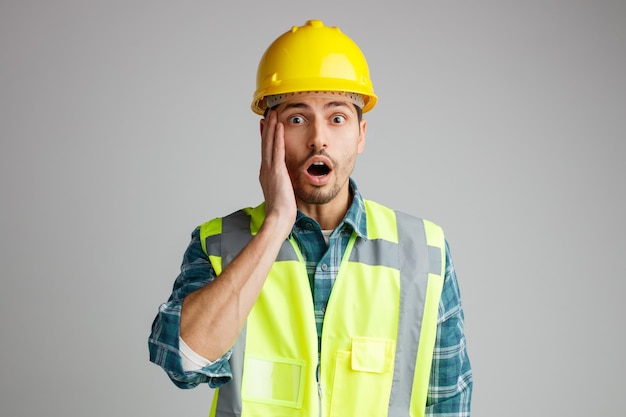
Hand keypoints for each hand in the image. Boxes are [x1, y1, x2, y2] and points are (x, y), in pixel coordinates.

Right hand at [259, 110, 296, 237]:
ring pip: (269, 143)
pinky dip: (277, 137)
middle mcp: (265, 169)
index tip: (265, 126)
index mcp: (266, 174)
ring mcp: (270, 169)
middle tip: (267, 114)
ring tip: (272, 114)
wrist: (279, 218)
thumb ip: (284, 183)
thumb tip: (287, 180)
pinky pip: (277, 149)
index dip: (265, 138)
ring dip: (271, 127)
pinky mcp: (277, 170)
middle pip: (265, 144)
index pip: (266, 151)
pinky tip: (279, 125)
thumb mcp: (282, 192)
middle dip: (267, 128)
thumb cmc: (282, 210)